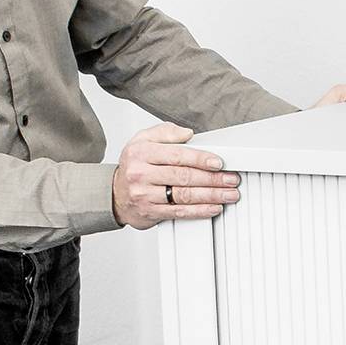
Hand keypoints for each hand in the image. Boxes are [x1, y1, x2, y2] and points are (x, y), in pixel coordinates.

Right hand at [114, 124, 239, 228]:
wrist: (115, 194)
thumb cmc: (134, 166)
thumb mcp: (142, 140)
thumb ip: (165, 132)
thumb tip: (187, 133)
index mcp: (141, 153)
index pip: (176, 155)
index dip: (200, 159)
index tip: (218, 163)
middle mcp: (141, 174)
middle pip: (183, 176)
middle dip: (212, 179)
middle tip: (230, 179)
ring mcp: (145, 194)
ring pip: (184, 195)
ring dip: (211, 195)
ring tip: (228, 194)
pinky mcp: (150, 212)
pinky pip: (179, 212)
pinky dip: (199, 211)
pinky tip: (213, 207)